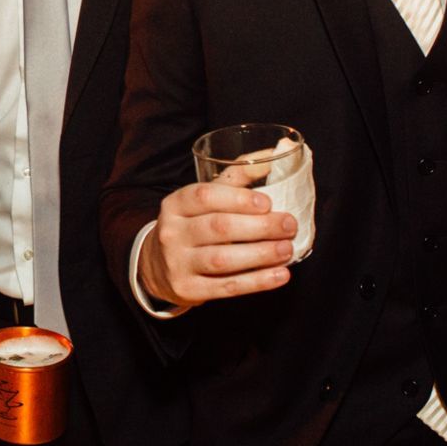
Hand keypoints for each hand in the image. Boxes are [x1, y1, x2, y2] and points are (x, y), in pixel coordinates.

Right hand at [142, 181, 294, 306]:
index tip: (268, 203)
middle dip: (259, 227)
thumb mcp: (202, 200)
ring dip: (261, 254)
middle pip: (218, 227)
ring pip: (223, 259)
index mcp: (175, 204)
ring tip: (287, 249)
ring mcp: (178, 263)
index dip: (238, 199)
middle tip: (289, 225)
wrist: (157, 267)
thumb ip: (235, 178)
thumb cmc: (191, 225)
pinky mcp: (188, 289)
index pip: (204, 196)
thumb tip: (271, 156)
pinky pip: (226, 287)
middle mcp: (172, 233)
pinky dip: (257, 282)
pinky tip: (280, 275)